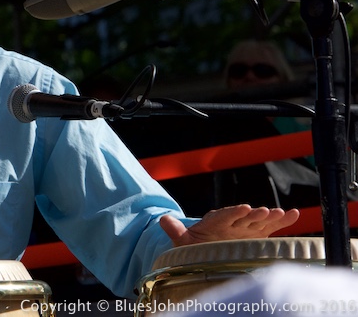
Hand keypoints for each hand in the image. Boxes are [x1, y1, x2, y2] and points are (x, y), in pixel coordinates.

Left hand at [159, 204, 299, 246]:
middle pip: (243, 217)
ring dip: (270, 217)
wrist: (204, 249)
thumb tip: (162, 220)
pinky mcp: (257, 234)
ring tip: (283, 213)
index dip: (233, 212)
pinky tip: (294, 214)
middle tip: (264, 210)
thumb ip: (176, 231)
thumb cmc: (194, 246)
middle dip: (253, 215)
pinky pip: (271, 227)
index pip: (223, 216)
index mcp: (214, 223)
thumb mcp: (183, 241)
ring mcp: (245, 228)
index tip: (244, 208)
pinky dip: (282, 222)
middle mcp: (231, 223)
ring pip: (259, 221)